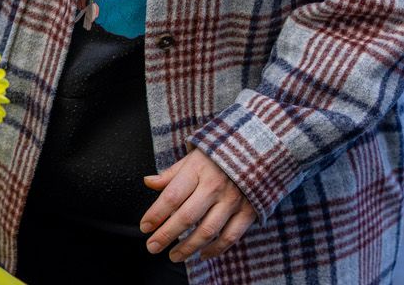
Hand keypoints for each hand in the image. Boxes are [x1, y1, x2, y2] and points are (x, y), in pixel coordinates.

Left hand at [140, 149, 257, 263]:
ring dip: (188, 247)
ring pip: (207, 231)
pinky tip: (202, 254)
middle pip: (186, 217)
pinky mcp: (248, 211)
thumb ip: (171, 174)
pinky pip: (230, 237)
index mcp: (197, 170)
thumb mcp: (193, 157)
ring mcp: (233, 200)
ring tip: (174, 256)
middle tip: (152, 247)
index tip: (144, 227)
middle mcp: (214, 186)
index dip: (156, 214)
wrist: (259, 149)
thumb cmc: (218, 155)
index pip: (172, 196)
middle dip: (166, 235)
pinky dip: (215, 250)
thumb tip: (148, 182)